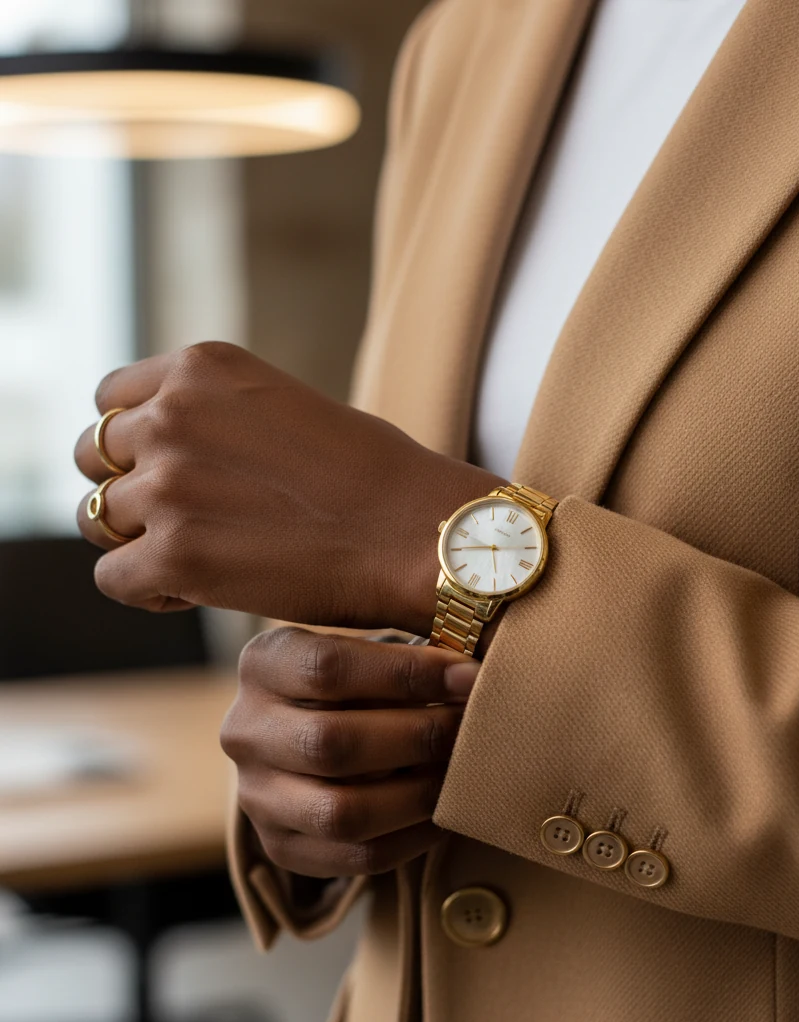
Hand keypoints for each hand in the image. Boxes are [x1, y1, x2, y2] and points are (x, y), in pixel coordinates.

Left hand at [74, 342, 504, 630]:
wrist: (421, 535)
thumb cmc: (372, 480)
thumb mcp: (279, 406)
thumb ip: (212, 416)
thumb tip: (161, 451)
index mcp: (200, 368)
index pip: (110, 400)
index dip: (135, 443)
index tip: (173, 473)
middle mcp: (172, 416)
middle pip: (93, 458)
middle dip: (130, 491)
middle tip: (185, 523)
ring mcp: (168, 487)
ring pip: (99, 519)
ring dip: (142, 542)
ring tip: (202, 560)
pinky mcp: (175, 557)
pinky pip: (114, 578)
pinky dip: (149, 590)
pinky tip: (197, 592)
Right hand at [220, 627, 480, 876]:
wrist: (311, 738)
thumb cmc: (358, 683)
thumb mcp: (368, 650)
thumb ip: (408, 651)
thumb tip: (469, 672)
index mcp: (262, 664)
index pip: (326, 667)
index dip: (405, 673)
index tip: (467, 677)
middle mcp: (244, 730)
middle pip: (331, 742)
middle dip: (417, 736)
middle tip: (469, 728)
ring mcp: (255, 795)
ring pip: (340, 811)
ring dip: (416, 794)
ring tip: (460, 774)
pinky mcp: (280, 846)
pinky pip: (355, 857)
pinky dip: (412, 838)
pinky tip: (444, 814)